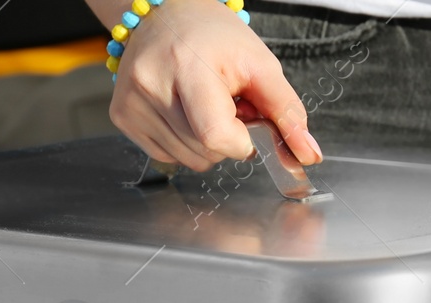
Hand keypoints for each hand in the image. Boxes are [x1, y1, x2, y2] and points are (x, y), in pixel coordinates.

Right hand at [93, 0, 320, 170]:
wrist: (166, 14)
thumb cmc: (215, 37)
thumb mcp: (261, 66)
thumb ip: (288, 113)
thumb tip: (308, 155)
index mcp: (186, 68)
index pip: (217, 137)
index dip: (243, 141)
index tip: (249, 120)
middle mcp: (150, 85)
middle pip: (206, 152)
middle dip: (229, 138)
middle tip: (227, 103)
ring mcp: (131, 103)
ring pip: (189, 160)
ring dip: (207, 142)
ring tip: (205, 103)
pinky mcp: (122, 116)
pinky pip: (169, 156)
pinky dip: (186, 142)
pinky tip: (186, 111)